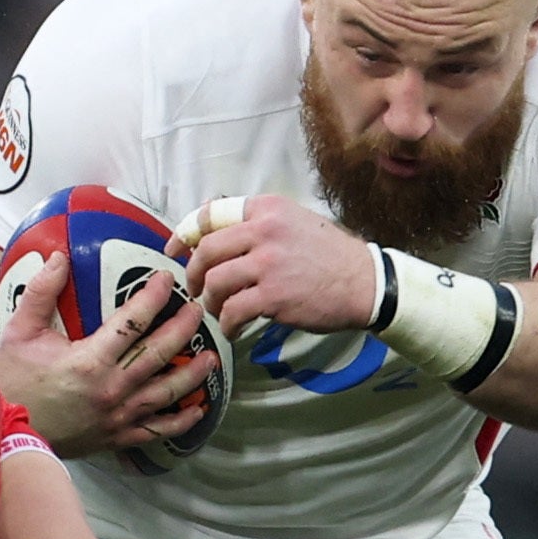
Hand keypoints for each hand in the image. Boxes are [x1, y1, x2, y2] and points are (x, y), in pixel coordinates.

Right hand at [0, 249, 215, 458]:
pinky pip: (158, 431)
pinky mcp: (117, 437)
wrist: (5, 434)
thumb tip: (59, 257)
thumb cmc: (11, 383)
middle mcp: (111, 388)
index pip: (132, 322)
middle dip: (183, 329)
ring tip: (212, 357)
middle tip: (199, 309)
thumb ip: (40, 293)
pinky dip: (181, 422)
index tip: (166, 278)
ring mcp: (118, 416)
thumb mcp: (18, 333)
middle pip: (159, 354)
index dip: (153, 297)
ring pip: (166, 393)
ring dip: (192, 374)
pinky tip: (198, 410)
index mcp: (89, 361)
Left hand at [171, 194, 381, 338]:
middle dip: (194, 274)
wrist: (365, 282)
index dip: (183, 233)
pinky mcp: (274, 295)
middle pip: (206, 251)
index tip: (172, 250)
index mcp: (267, 208)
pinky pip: (233, 311)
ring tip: (220, 311)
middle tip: (196, 290)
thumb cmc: (329, 255)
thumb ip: (256, 222)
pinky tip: (235, 330)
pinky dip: (228, 324)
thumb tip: (210, 218)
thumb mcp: (294, 222)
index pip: (209, 215)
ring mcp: (269, 263)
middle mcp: (265, 230)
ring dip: (210, 302)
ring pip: (215, 282)